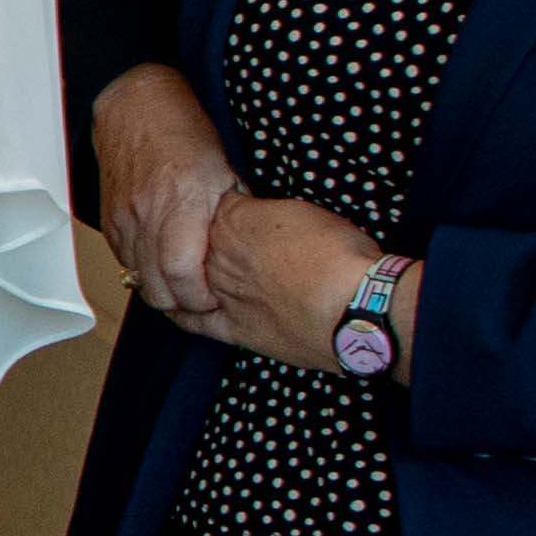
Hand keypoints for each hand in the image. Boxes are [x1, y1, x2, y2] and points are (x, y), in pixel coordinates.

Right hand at [90, 63, 242, 320]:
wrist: (135, 108)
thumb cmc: (183, 132)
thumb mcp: (226, 170)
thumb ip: (234, 215)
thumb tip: (250, 251)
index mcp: (183, 200)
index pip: (182, 273)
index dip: (198, 298)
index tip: (215, 299)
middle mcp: (147, 213)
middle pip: (156, 286)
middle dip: (181, 305)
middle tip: (203, 303)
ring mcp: (124, 219)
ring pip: (138, 280)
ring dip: (162, 292)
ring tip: (185, 290)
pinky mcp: (110, 223)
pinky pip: (125, 263)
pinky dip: (144, 273)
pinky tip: (163, 269)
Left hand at [186, 198, 389, 373]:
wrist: (355, 309)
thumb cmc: (341, 255)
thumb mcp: (305, 212)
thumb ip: (270, 213)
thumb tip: (263, 218)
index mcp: (236, 220)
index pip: (216, 206)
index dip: (232, 209)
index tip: (244, 213)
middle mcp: (219, 256)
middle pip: (200, 243)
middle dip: (214, 242)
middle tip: (243, 247)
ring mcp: (222, 294)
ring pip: (191, 279)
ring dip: (199, 274)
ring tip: (217, 272)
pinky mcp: (233, 328)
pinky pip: (192, 320)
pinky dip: (182, 312)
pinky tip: (180, 306)